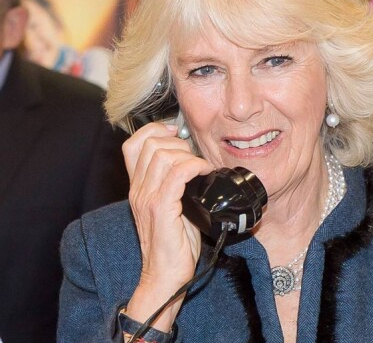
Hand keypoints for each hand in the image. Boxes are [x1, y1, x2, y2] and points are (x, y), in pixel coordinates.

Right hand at [122, 122, 213, 330]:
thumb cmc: (172, 244)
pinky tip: (204, 172)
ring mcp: (148, 198)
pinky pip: (178, 173)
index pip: (133, 144)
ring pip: (164, 155)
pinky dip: (195, 166)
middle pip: (151, 144)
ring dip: (188, 155)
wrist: (165, 277)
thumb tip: (194, 162)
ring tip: (199, 168)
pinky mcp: (161, 209)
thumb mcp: (169, 207)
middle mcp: (138, 190)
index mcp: (138, 187)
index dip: (154, 130)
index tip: (175, 132)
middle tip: (193, 157)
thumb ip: (173, 184)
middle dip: (177, 142)